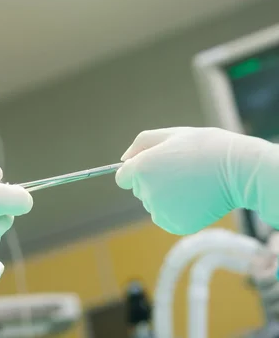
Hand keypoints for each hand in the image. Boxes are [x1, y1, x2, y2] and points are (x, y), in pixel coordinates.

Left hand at [116, 127, 276, 235]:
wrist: (236, 169)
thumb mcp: (170, 134)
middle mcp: (147, 192)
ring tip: (190, 183)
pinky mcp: (175, 225)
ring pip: (154, 205)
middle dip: (153, 181)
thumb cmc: (204, 146)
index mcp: (142, 168)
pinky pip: (167, 218)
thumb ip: (141, 144)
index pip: (123, 177)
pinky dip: (177, 210)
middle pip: (140, 190)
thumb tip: (124, 160)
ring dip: (165, 197)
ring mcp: (161, 211)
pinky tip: (195, 197)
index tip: (156, 165)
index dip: (138, 170)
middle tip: (181, 170)